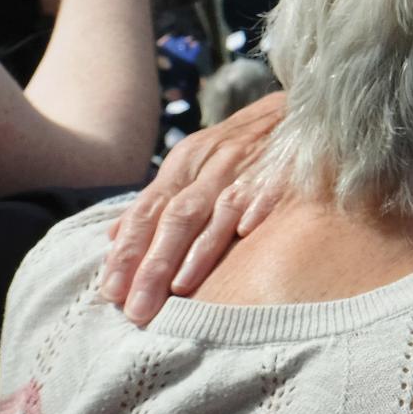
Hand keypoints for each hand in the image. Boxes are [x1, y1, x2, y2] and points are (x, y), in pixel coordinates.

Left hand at [97, 91, 286, 322]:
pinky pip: (270, 188)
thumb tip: (114, 236)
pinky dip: (258, 207)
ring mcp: (249, 165)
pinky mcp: (287, 165)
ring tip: (178, 291)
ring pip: (217, 209)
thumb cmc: (242, 142)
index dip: (128, 252)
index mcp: (185, 163)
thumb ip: (158, 199)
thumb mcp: (194, 161)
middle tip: (137, 309)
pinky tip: (246, 234)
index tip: (110, 293)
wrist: (302, 104)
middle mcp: (211, 164)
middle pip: (176, 218)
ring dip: (197, 251)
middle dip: (153, 265)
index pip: (147, 212)